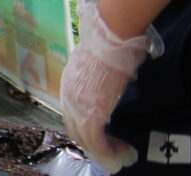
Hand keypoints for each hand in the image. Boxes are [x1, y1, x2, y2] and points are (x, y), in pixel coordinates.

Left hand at [60, 0, 160, 172]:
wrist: (109, 38)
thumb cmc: (110, 44)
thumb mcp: (98, 63)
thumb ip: (98, 75)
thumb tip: (111, 78)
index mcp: (69, 83)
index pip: (71, 112)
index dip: (84, 125)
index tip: (100, 132)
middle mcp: (68, 96)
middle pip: (75, 128)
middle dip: (92, 141)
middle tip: (110, 148)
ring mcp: (78, 106)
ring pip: (85, 138)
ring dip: (103, 149)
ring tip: (119, 152)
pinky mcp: (91, 114)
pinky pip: (97, 141)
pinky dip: (109, 150)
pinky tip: (121, 150)